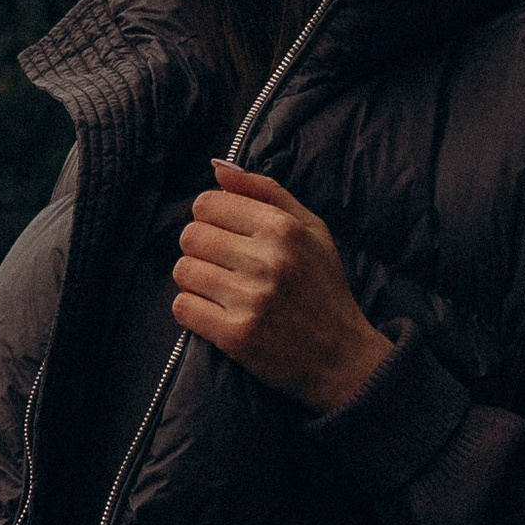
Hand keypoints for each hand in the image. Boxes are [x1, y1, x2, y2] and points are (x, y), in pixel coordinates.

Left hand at [172, 162, 393, 415]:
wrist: (342, 357)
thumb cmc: (323, 287)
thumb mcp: (311, 229)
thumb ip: (264, 191)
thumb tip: (216, 167)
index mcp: (283, 229)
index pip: (208, 203)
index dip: (210, 217)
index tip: (224, 234)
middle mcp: (267, 261)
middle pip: (191, 235)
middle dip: (200, 248)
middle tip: (222, 264)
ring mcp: (250, 300)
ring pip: (183, 270)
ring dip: (195, 279)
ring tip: (219, 288)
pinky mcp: (236, 336)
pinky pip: (182, 307)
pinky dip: (192, 309)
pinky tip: (215, 312)